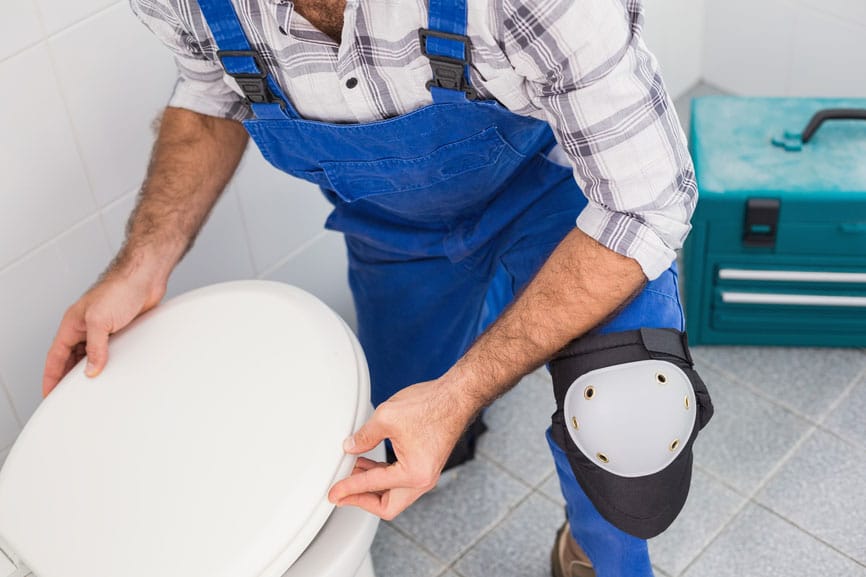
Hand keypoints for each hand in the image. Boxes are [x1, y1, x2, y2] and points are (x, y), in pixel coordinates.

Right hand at [42, 267, 165, 396]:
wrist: (145, 278)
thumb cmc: (120, 288)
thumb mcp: (100, 320)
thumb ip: (95, 347)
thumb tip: (90, 370)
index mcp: (72, 324)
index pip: (55, 357)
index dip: (51, 376)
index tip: (49, 394)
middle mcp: (85, 327)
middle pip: (71, 359)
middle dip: (69, 378)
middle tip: (69, 398)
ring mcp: (104, 329)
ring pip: (91, 356)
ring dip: (90, 370)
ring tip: (91, 390)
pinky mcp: (121, 330)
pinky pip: (111, 351)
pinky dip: (109, 363)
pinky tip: (114, 372)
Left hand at [328, 377, 479, 519]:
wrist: (456, 396)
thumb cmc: (431, 406)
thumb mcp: (387, 417)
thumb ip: (364, 436)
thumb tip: (350, 447)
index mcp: (413, 474)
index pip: (373, 486)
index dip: (348, 489)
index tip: (334, 493)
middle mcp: (423, 480)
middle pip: (387, 505)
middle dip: (362, 499)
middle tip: (342, 493)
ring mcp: (426, 474)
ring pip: (394, 494)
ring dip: (372, 486)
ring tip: (352, 472)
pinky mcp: (426, 465)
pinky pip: (401, 481)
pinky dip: (383, 477)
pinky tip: (369, 464)